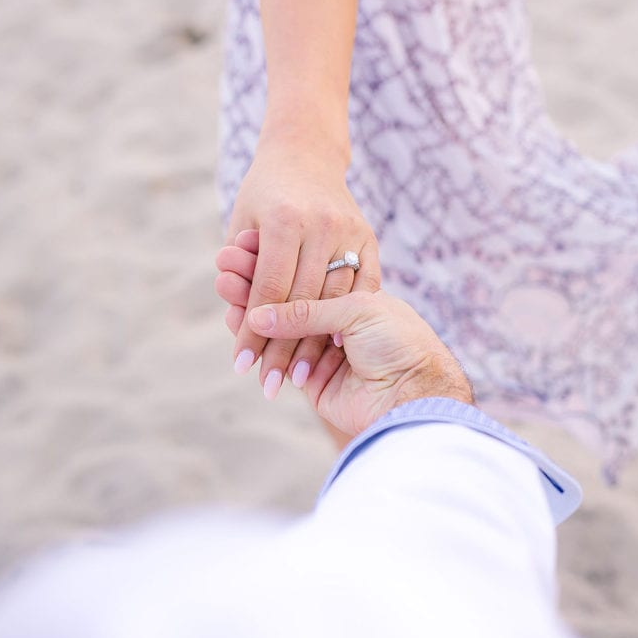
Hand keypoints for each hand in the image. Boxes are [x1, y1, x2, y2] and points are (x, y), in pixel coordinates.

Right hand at [216, 235, 473, 435]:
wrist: (415, 396)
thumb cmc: (398, 343)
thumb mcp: (356, 312)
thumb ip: (308, 311)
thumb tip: (259, 313)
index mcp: (353, 294)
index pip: (304, 270)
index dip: (277, 258)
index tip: (246, 242)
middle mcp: (336, 319)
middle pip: (286, 294)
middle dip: (255, 279)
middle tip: (224, 261)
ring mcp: (321, 347)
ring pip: (277, 323)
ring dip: (248, 305)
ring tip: (223, 283)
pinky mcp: (309, 377)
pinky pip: (275, 353)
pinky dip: (253, 337)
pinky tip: (231, 317)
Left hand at [224, 135, 380, 398]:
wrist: (304, 154)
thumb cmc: (261, 196)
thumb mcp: (242, 228)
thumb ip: (243, 276)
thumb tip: (239, 330)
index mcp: (286, 221)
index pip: (269, 292)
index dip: (254, 334)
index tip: (241, 368)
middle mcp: (322, 225)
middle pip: (303, 302)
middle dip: (285, 349)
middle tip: (270, 386)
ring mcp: (351, 231)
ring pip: (335, 300)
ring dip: (317, 346)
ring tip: (301, 380)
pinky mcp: (369, 238)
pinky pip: (363, 288)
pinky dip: (349, 321)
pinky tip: (334, 353)